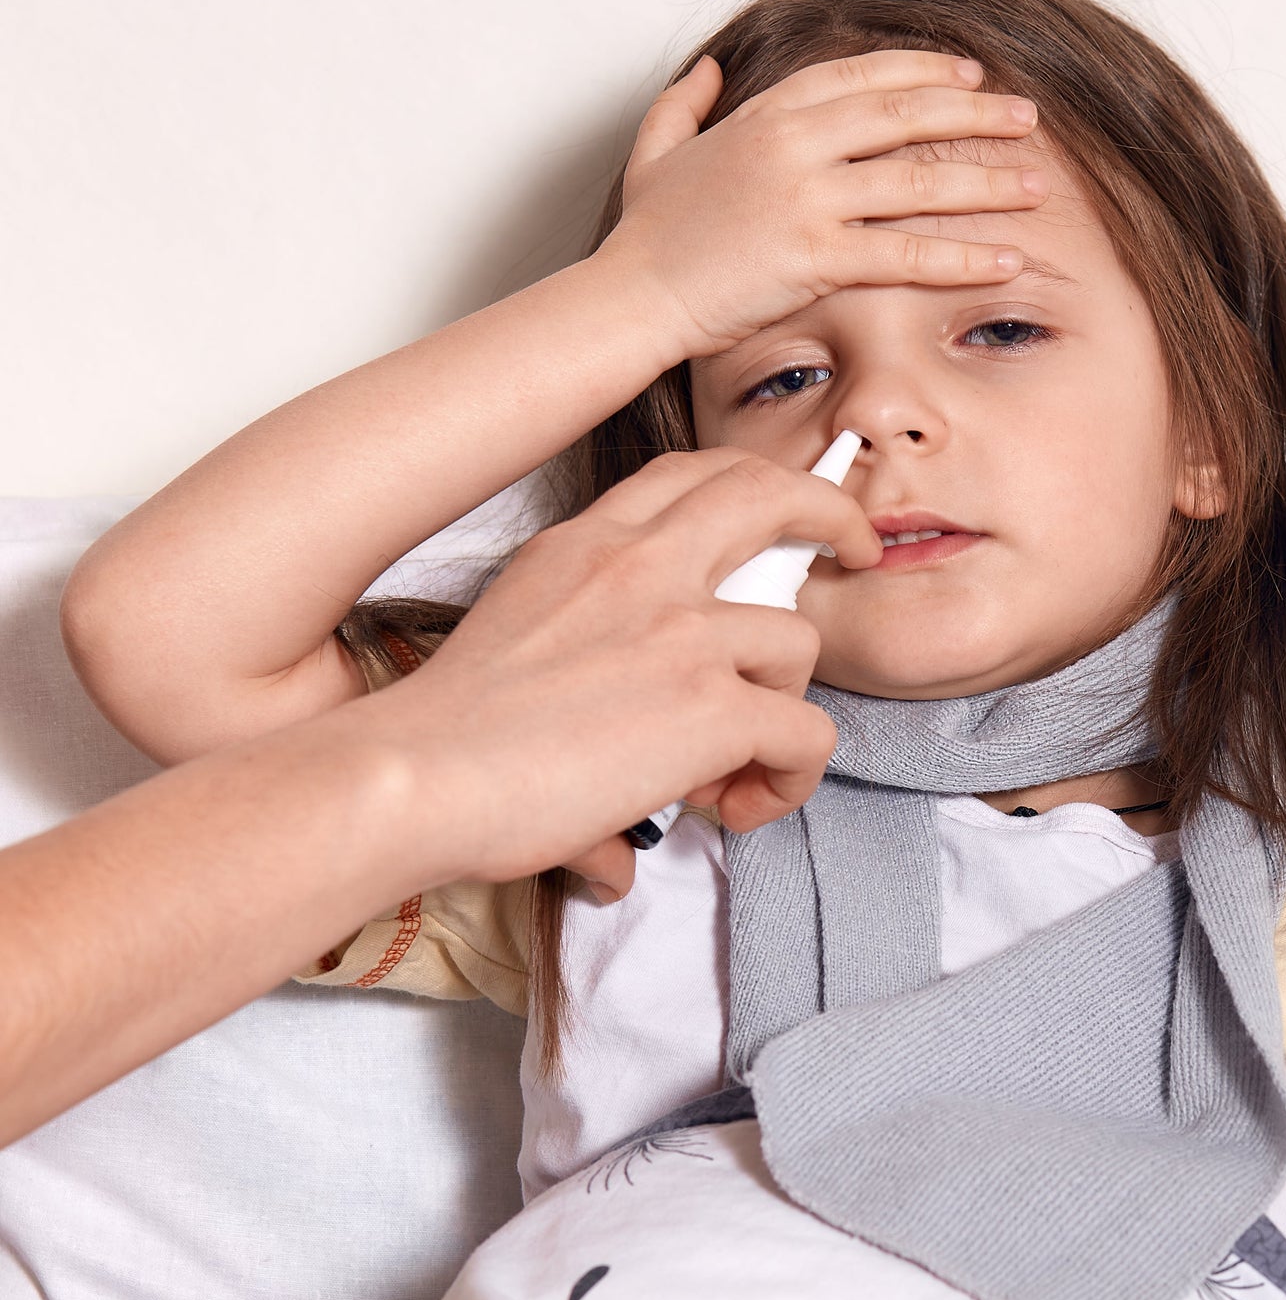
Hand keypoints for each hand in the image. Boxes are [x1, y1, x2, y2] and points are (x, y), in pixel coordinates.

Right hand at [352, 448, 882, 896]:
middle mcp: (639, 568)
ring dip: (782, 710)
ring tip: (729, 772)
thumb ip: (583, 685)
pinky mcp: (712, 707)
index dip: (753, 485)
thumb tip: (616, 822)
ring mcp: (682, 631)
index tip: (786, 515)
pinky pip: (805, 734)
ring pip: (799, 644)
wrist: (415, 776)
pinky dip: (788, 780)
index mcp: (584, 547)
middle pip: (768, 494)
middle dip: (832, 513)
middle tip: (856, 549)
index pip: (687, 477)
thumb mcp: (512, 652)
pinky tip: (737, 809)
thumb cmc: (441, 740)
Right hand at [596, 50, 1048, 361]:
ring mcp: (806, 198)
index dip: (919, 70)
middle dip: (973, 114)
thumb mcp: (657, 149)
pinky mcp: (815, 256)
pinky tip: (1005, 259)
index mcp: (765, 116)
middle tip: (1025, 116)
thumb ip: (685, 103)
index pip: (858, 76)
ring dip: (984, 180)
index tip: (965, 74)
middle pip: (902, 115)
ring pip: (916, 179)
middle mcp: (793, 146)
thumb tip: (710, 70)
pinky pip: (906, 252)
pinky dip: (961, 256)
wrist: (635, 294)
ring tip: (1036, 182)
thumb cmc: (647, 235)